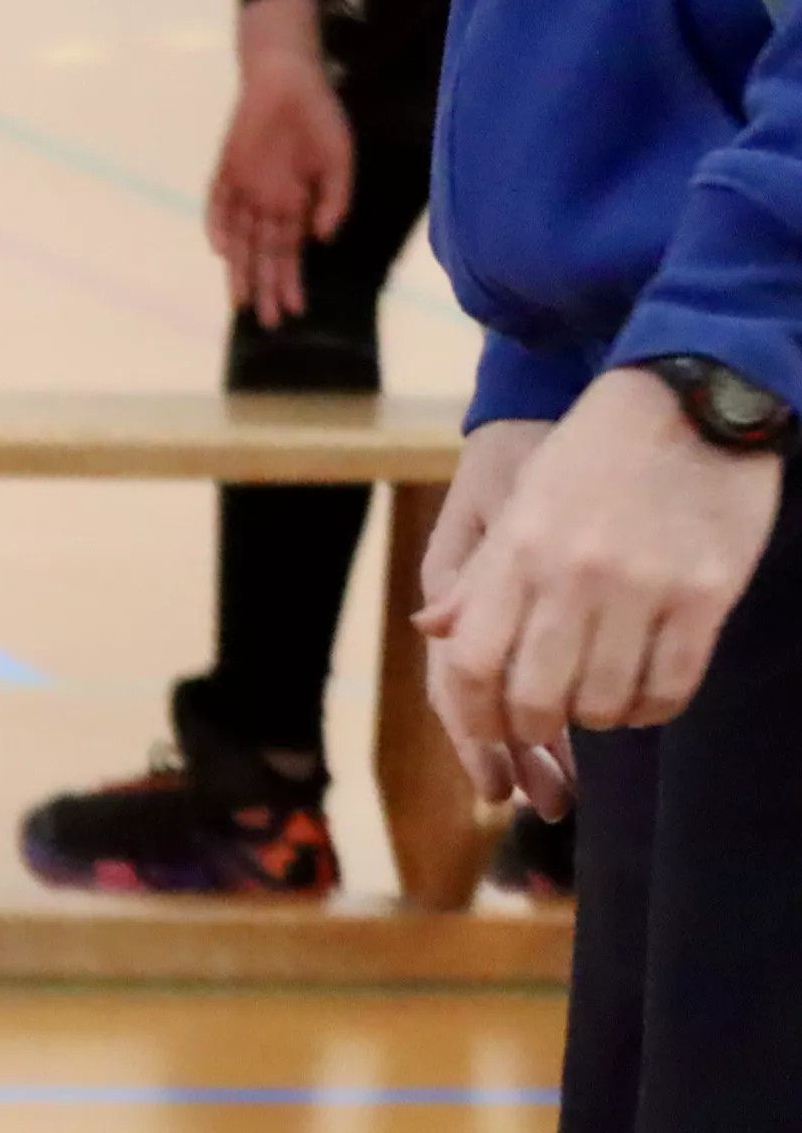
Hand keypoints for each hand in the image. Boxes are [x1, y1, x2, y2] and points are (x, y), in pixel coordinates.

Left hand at [204, 0, 351, 328]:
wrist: (288, 78)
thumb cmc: (319, 118)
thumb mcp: (339, 159)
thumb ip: (334, 199)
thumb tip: (324, 237)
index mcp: (296, 204)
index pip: (290, 254)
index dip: (290, 283)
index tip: (294, 312)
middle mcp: (267, 203)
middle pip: (262, 254)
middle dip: (265, 287)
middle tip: (266, 321)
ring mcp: (244, 188)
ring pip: (237, 238)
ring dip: (238, 269)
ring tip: (240, 301)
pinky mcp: (225, 170)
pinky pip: (217, 203)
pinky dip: (218, 225)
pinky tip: (223, 249)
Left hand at [421, 370, 783, 814]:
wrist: (690, 401)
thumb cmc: (595, 454)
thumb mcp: (519, 501)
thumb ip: (478, 573)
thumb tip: (430, 630)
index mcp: (515, 554)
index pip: (471, 664)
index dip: (477, 715)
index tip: (492, 730)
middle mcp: (569, 577)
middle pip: (537, 698)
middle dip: (538, 726)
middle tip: (551, 722)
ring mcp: (639, 588)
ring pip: (606, 702)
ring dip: (602, 716)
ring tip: (604, 701)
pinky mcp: (703, 595)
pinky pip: (672, 684)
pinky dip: (656, 707)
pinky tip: (650, 695)